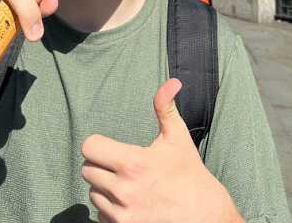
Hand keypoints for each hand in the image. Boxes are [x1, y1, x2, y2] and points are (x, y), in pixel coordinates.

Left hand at [82, 79, 240, 222]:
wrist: (203, 214)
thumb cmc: (189, 172)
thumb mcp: (177, 136)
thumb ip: (166, 107)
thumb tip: (173, 82)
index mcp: (132, 163)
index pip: (89, 147)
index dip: (98, 144)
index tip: (110, 147)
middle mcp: (123, 190)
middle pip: (87, 170)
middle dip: (101, 165)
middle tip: (120, 164)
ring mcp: (121, 213)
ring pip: (93, 193)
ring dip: (104, 187)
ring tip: (127, 183)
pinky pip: (100, 215)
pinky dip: (110, 208)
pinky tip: (128, 201)